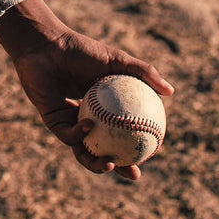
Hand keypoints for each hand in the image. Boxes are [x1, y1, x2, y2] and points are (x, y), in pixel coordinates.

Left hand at [0, 0, 173, 181]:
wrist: (47, 44)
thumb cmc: (81, 50)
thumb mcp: (116, 60)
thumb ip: (143, 73)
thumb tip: (170, 92)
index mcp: (106, 109)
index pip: (126, 134)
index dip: (141, 146)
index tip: (156, 149)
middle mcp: (89, 119)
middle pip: (107, 152)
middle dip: (121, 169)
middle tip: (135, 174)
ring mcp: (70, 122)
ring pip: (85, 152)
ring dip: (98, 165)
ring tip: (112, 165)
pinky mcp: (53, 121)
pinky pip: (69, 135)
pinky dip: (80, 134)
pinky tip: (91, 126)